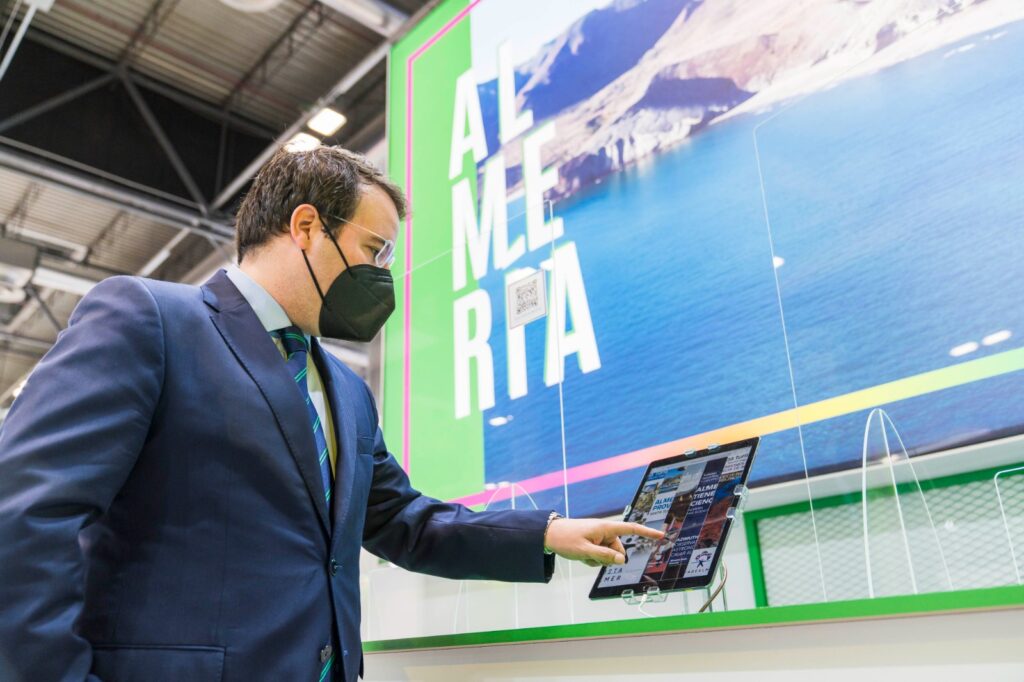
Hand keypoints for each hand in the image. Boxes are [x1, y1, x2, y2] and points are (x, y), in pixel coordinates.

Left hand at [543, 518, 664, 566]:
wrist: (549, 534)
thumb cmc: (566, 539)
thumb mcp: (585, 551)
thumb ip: (604, 556)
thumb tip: (622, 560)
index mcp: (606, 528)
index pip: (631, 529)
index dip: (647, 532)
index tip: (661, 535)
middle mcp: (605, 532)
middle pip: (618, 551)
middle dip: (608, 558)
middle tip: (590, 556)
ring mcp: (599, 537)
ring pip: (608, 555)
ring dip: (598, 559)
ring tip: (583, 554)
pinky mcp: (594, 542)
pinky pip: (600, 556)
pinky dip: (593, 559)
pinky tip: (581, 555)